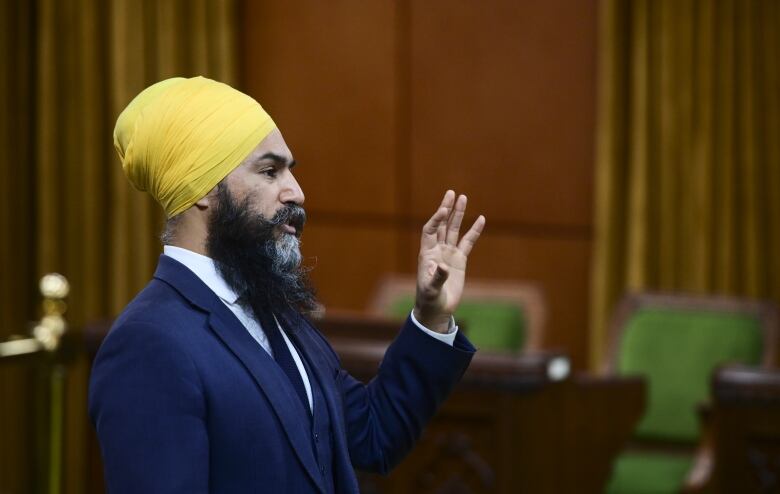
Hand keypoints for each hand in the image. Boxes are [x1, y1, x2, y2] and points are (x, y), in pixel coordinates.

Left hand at [414, 190, 485, 332]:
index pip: (430, 230)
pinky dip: (474, 231)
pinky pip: (468, 242)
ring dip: (458, 214)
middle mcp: (437, 249)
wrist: (437, 309)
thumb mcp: (431, 290)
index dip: (436, 220)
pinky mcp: (459, 260)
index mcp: (427, 253)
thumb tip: (444, 266)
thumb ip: (437, 277)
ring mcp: (448, 253)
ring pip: (454, 230)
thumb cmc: (429, 300)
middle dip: (446, 209)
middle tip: (451, 193)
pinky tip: (481, 219)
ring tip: (463, 197)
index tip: (444, 210)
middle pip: (442, 224)